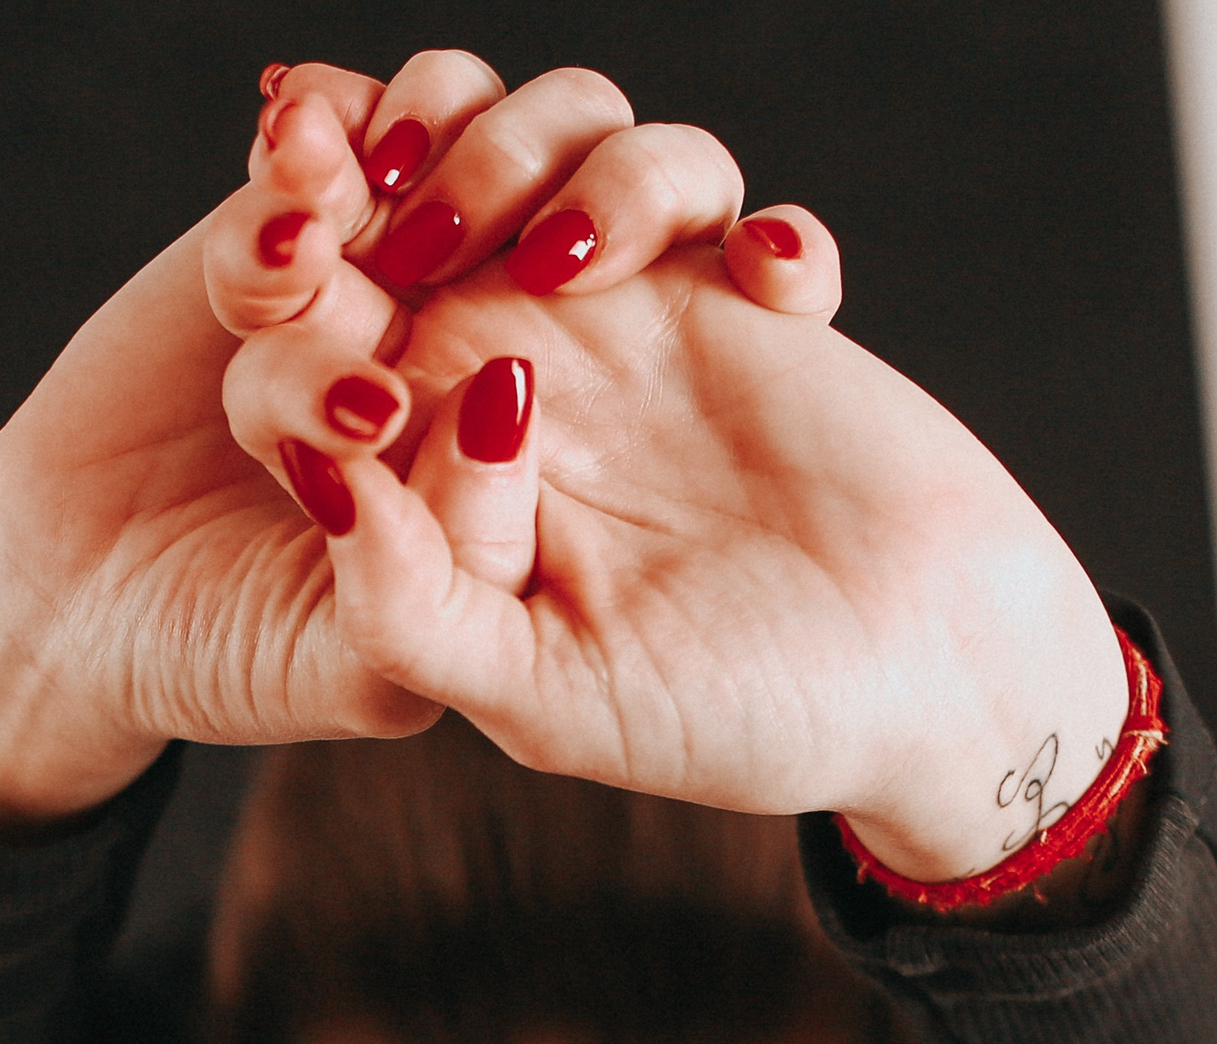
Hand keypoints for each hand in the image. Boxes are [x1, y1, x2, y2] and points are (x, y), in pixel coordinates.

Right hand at [0, 53, 755, 834]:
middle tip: (512, 248)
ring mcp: (379, 282)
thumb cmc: (225, 662)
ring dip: (443, 147)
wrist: (64, 611)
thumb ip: (437, 587)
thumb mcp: (361, 670)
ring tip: (357, 208)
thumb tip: (492, 415)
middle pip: (587, 193)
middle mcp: (477, 346)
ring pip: (464, 143)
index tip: (772, 274)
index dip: (742, 264)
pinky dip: (317, 131)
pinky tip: (295, 156)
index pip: (678, 314)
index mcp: (543, 449)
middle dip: (575, 186)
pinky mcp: (272, 230)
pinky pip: (325, 138)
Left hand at [227, 210, 1129, 880]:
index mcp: (430, 488)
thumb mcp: (550, 699)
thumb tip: (319, 476)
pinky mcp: (735, 290)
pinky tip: (781, 291)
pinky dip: (739, 213)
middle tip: (429, 196)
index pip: (312, 360)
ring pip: (552, 151)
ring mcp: (623, 328)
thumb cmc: (738, 718)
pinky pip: (707, 188)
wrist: (931, 687)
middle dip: (409, 169)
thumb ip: (413, 608)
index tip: (294, 254)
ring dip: (549, 152)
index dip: (286, 292)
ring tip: (594, 248)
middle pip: (410, 211)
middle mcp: (506, 391)